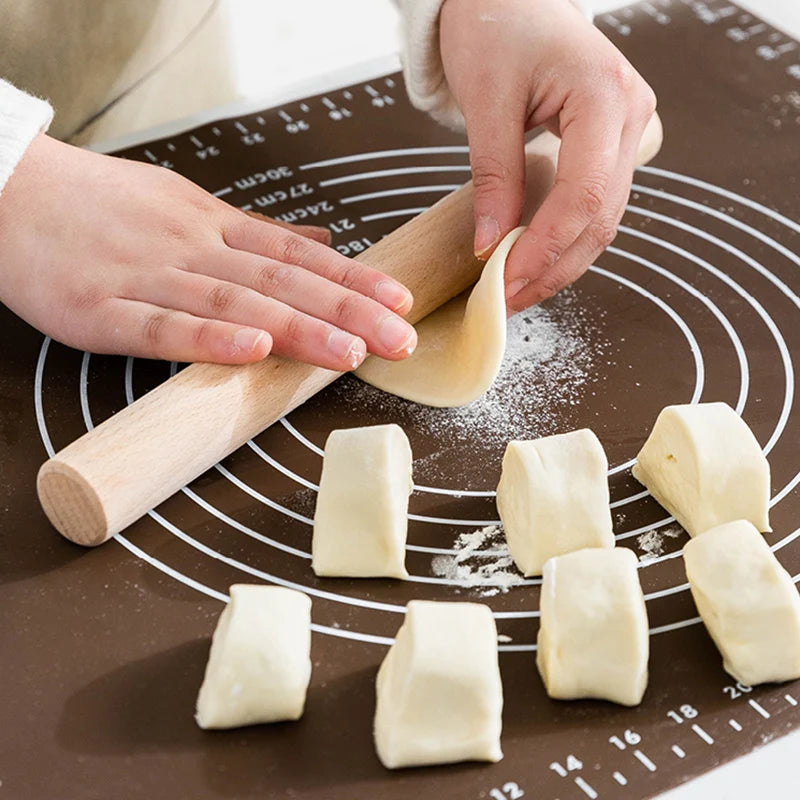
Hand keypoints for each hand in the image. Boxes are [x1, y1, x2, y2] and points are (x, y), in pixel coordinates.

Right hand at [0, 134, 416, 367]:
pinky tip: (253, 348)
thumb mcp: (190, 207)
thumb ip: (257, 235)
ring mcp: (149, 277)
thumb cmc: (104, 206)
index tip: (401, 301)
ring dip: (298, 328)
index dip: (354, 279)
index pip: (299, 255)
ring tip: (351, 351)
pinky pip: (161, 326)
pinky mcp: (103, 309)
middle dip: (349, 311)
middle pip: (283, 282)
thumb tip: (320, 242)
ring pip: (235, 302)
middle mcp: (193, 247)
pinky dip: (210, 337)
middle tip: (401, 338)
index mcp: (215, 226)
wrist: (11, 190)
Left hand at [440, 0, 656, 311]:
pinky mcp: (611, 144)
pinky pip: (595, 204)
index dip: (544, 248)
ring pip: (603, 219)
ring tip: (516, 288)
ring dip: (561, 260)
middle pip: (600, 217)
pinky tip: (534, 259)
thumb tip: (490, 244)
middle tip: (506, 299)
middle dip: (552, 266)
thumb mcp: (486, 100)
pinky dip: (565, 238)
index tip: (504, 282)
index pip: (583, 195)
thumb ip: (493, 175)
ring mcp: (627, 130)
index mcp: (605, 95)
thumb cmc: (497, 26)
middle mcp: (631, 114)